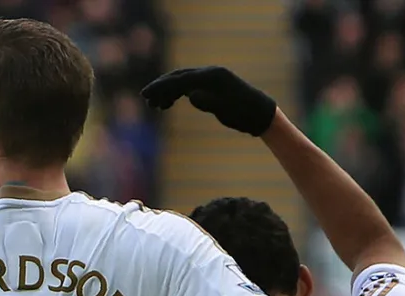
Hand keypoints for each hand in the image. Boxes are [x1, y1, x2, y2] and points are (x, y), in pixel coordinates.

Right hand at [141, 66, 278, 136]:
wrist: (258, 112)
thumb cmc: (243, 112)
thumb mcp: (225, 109)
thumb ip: (207, 101)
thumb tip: (189, 95)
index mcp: (212, 76)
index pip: (181, 79)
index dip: (162, 86)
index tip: (146, 94)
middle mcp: (210, 73)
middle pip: (178, 76)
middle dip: (160, 87)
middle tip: (145, 98)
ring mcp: (210, 78)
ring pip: (181, 81)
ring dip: (167, 92)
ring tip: (155, 106)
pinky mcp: (210, 85)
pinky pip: (188, 86)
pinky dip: (175, 94)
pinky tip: (167, 104)